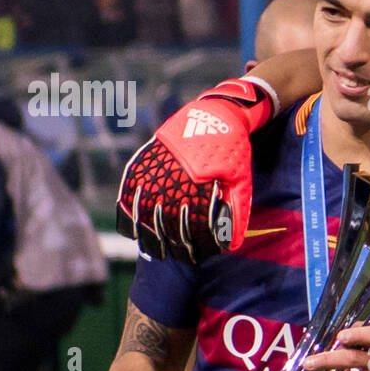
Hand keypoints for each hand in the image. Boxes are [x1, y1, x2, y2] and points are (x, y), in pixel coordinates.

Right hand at [116, 77, 278, 261]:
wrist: (216, 113)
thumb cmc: (233, 150)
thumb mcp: (241, 180)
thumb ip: (236, 210)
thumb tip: (231, 244)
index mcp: (201, 184)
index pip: (193, 226)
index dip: (194, 246)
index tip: (195, 258)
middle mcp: (175, 177)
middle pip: (168, 223)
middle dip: (173, 245)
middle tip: (177, 257)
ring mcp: (156, 169)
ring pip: (145, 211)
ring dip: (149, 235)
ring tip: (156, 251)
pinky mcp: (144, 161)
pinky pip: (129, 192)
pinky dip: (128, 213)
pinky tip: (132, 231)